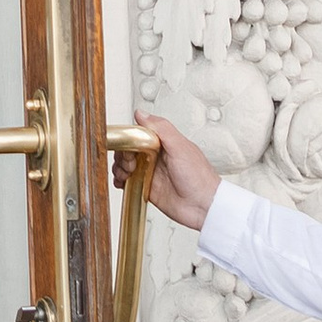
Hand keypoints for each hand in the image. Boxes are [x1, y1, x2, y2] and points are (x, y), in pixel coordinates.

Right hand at [129, 112, 218, 233]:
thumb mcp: (181, 147)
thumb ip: (162, 128)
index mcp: (164, 143)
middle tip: (130, 164)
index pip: (138, 134)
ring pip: (125, 164)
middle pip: (128, 149)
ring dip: (119, 167)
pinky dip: (120, 180)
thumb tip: (142, 114)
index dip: (129, 139)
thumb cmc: (199, 178)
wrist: (203, 207)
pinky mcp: (146, 188)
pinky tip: (123, 182)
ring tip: (126, 174)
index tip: (128, 147)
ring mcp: (150, 172)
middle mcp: (156, 157)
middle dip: (122, 155)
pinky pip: (127, 181)